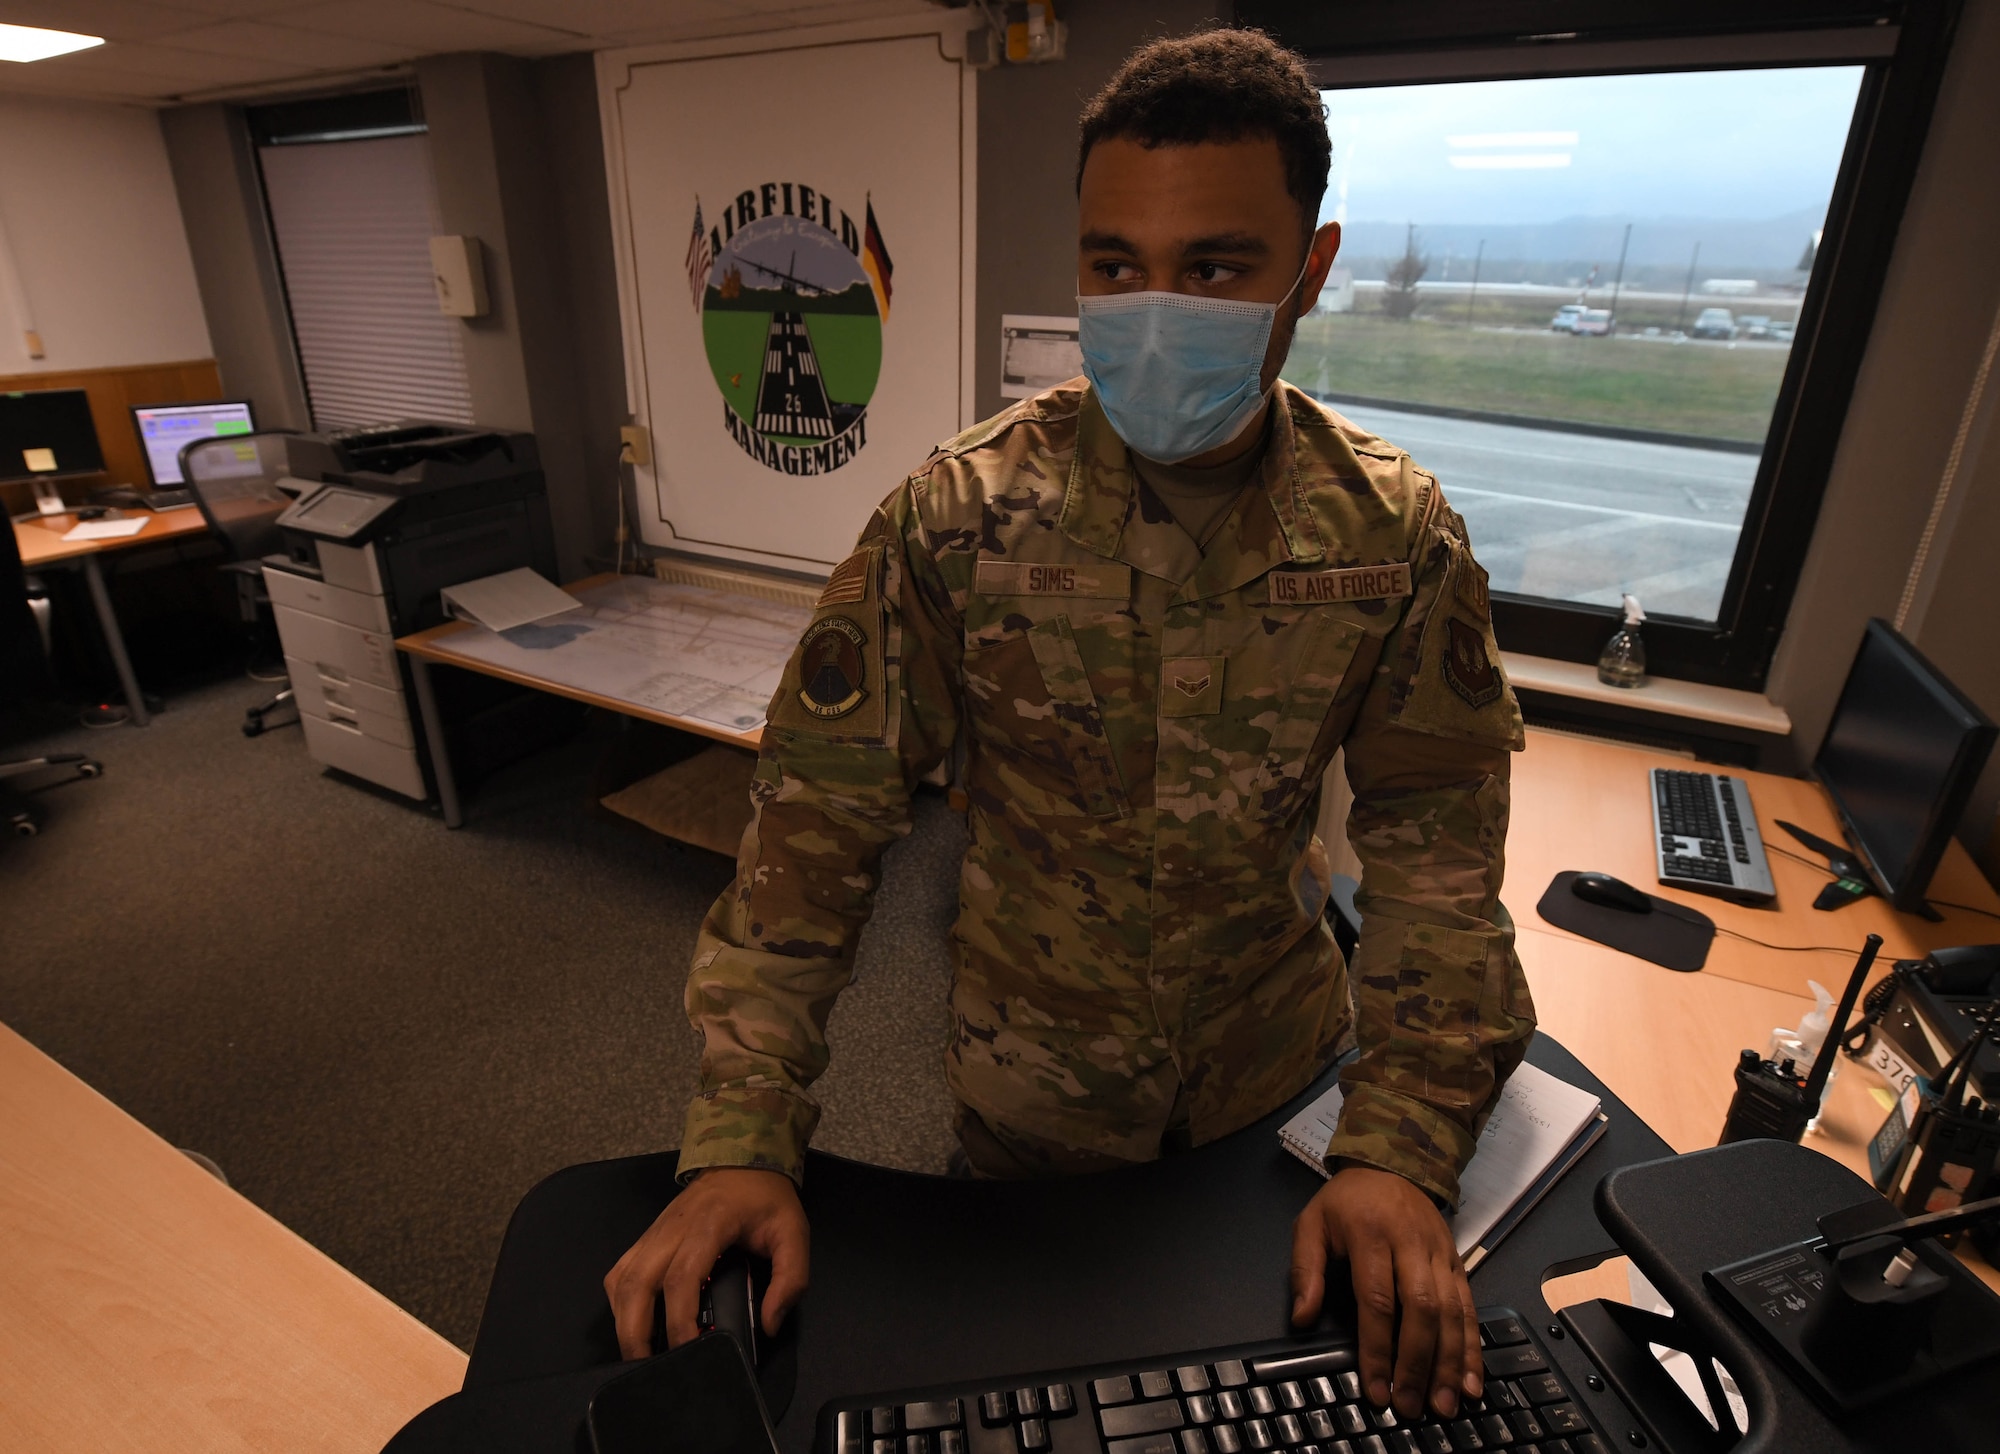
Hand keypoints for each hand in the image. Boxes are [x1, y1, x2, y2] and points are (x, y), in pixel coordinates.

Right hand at [602, 1167, 809, 1359]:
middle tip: (648, 1368)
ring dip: (623, 1320)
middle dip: (636, 1332)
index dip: (680, 1321)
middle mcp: (672, 1229)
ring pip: (621, 1279)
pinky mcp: (646, 1236)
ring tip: (639, 1354)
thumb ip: (790, 1280)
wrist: (743, 1160)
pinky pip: (621, 1271)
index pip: (682, 1279)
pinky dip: (619, 1301)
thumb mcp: (794, 1235)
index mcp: (709, 1226)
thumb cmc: (767, 1200)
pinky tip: (633, 1322)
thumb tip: (768, 1325)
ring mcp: (654, 1231)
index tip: (690, 1352)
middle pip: (637, 1283)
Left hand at [1289, 1165, 1480, 1420]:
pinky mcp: (1459, 1261)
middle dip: (1418, 1363)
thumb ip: (1305, 1270)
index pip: (1377, 1300)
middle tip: (1411, 1406)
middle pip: (1421, 1310)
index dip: (1378, 1349)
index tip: (1376, 1390)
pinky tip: (1470, 1381)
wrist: (1394, 1162)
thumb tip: (1301, 1320)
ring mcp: (1441, 1254)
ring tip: (1444, 1404)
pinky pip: (1469, 1307)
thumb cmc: (1347, 1202)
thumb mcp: (1312, 1223)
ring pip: (1452, 1312)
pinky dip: (1473, 1346)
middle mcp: (1412, 1245)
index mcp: (1371, 1235)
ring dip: (1450, 1362)